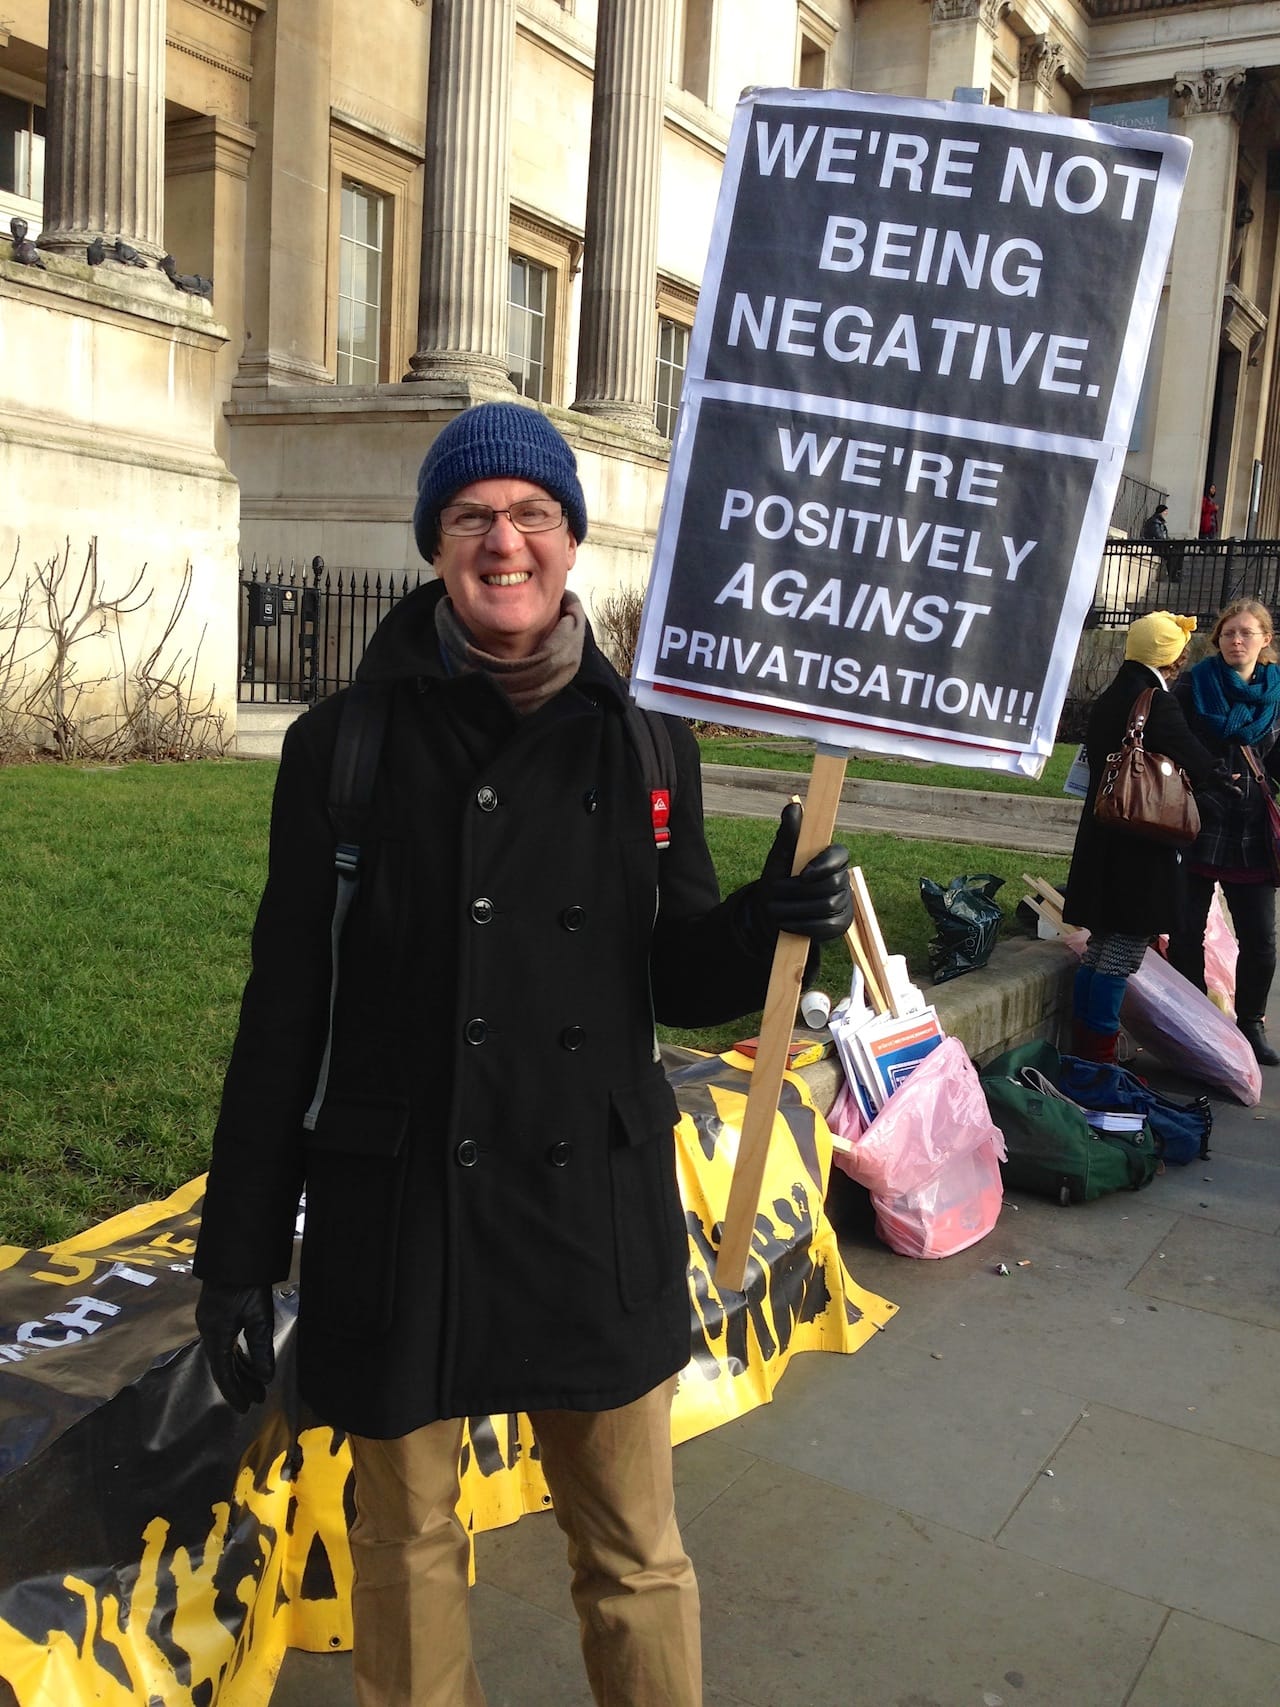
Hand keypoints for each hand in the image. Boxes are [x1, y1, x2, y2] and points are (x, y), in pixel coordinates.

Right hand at [195, 1281, 275, 1411]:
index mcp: (215, 1334)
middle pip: (222, 1365)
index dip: (234, 1392)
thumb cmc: (249, 1285)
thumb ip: (261, 1349)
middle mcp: (208, 1330)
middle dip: (239, 1383)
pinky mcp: (216, 1314)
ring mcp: (210, 1321)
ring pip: (223, 1354)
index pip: (223, 1372)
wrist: (236, 1255)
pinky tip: (247, 1361)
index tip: (246, 1408)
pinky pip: (224, 1343)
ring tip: (256, 1384)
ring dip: (239, 1369)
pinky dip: (236, 1355)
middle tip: (255, 1399)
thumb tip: (265, 1377)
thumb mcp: (260, 1318)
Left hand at [751, 802, 853, 942]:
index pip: (840, 856)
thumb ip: (789, 833)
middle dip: (798, 891)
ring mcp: (845, 903)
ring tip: (774, 909)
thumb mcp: (780, 856)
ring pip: (826, 906)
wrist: (772, 912)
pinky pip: (826, 927)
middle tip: (774, 893)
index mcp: (832, 857)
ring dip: (795, 909)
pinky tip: (787, 923)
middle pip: (832, 885)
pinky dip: (802, 925)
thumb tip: (794, 806)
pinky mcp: (841, 925)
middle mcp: (844, 879)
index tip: (802, 874)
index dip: (824, 865)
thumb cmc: (778, 878)